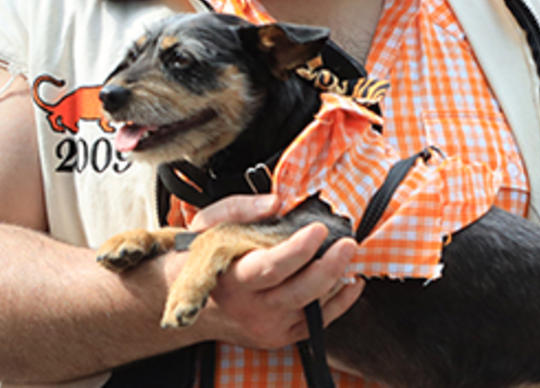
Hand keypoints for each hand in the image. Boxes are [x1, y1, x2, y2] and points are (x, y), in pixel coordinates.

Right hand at [182, 194, 363, 350]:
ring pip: (313, 310)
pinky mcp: (281, 337)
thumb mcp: (209, 223)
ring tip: (349, 254)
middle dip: (329, 267)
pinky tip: (351, 280)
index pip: (271, 268)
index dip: (298, 250)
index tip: (318, 228)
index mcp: (233, 280)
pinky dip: (340, 302)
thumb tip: (277, 203)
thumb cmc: (202, 255)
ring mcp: (268, 327)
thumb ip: (241, 208)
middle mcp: (251, 309)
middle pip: (299, 293)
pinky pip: (318, 324)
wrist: (189, 299)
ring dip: (338, 281)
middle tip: (348, 243)